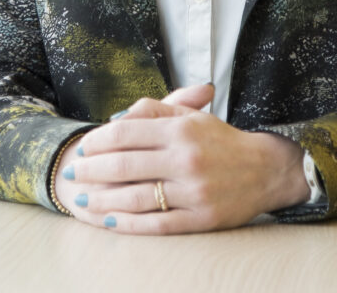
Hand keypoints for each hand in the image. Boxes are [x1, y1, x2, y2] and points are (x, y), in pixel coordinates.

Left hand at [54, 83, 308, 233]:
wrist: (265, 169)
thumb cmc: (221, 140)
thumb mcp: (191, 116)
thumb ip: (155, 112)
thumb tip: (116, 120)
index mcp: (182, 129)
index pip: (126, 132)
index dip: (98, 141)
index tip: (81, 148)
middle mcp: (186, 158)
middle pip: (124, 164)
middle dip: (91, 170)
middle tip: (70, 174)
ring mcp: (193, 191)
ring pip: (136, 197)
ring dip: (102, 199)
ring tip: (81, 200)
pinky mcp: (201, 219)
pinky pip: (156, 224)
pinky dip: (129, 224)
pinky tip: (109, 220)